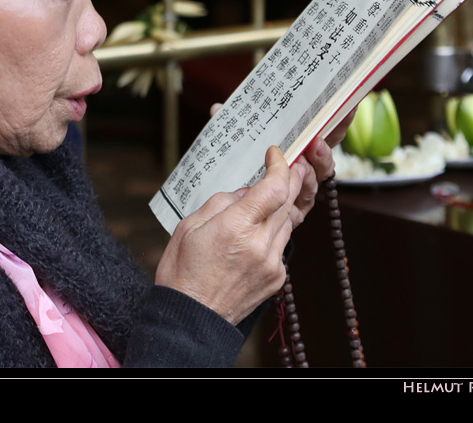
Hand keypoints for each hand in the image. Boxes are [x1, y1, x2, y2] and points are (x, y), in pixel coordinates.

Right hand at [155, 145, 303, 324]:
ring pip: (288, 222)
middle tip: (289, 164)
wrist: (191, 319)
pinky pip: (282, 244)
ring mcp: (272, 264)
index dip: (280, 166)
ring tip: (269, 197)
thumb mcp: (189, 225)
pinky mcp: (277, 278)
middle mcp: (260, 245)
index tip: (276, 154)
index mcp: (236, 227)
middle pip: (287, 202)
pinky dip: (275, 232)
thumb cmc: (182, 271)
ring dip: (281, 206)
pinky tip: (260, 231)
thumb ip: (222, 202)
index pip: (274, 188)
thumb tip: (246, 191)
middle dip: (289, 180)